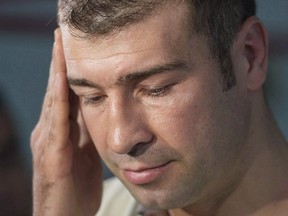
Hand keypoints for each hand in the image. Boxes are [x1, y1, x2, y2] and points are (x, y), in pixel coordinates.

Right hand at [31, 29, 102, 215]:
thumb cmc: (76, 187)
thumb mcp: (87, 154)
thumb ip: (87, 132)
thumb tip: (98, 111)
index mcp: (62, 131)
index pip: (66, 93)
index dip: (69, 69)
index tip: (74, 46)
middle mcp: (50, 131)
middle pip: (57, 90)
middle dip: (59, 61)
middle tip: (62, 34)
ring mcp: (47, 142)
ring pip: (53, 100)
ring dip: (57, 72)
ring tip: (60, 46)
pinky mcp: (50, 155)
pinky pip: (56, 122)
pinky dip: (57, 100)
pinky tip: (61, 82)